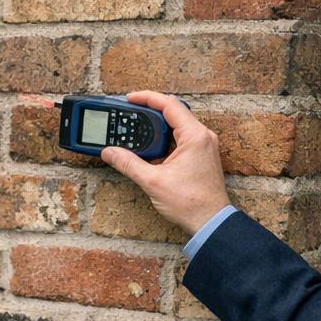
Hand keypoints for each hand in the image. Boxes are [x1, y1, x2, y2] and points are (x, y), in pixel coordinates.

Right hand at [102, 91, 229, 235]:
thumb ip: (128, 164)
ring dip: (156, 126)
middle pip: (173, 112)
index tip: (130, 98)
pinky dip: (164, 139)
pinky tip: (151, 148)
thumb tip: (110, 152)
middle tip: (130, 114)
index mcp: (195, 136)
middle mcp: (202, 137)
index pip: (169, 105)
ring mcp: (203, 146)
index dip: (147, 98)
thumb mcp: (153, 181)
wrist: (210, 222)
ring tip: (137, 129)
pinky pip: (181, 138)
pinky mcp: (201, 156)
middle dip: (149, 111)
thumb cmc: (191, 203)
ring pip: (176, 126)